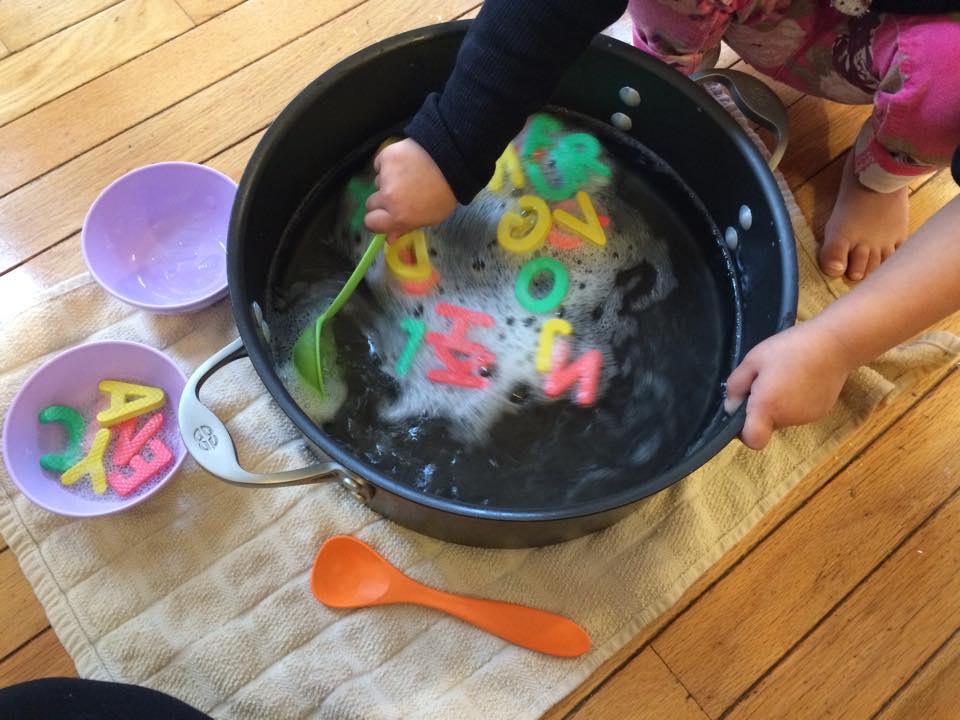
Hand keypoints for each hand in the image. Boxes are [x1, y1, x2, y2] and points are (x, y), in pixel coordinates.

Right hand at [365, 139, 456, 236]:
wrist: (452, 161)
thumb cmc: (444, 194)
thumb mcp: (430, 218)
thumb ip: (406, 227)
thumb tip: (389, 238)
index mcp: (399, 217)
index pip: (370, 223)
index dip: (377, 220)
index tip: (384, 216)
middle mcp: (388, 198)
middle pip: (371, 203)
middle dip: (382, 201)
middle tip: (398, 195)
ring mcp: (385, 176)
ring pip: (377, 182)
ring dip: (387, 182)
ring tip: (407, 176)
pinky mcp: (385, 157)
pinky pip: (380, 164)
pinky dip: (388, 164)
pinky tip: (404, 162)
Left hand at [724, 322, 855, 449]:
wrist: (834, 344)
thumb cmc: (789, 349)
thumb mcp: (753, 360)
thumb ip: (736, 385)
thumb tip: (731, 406)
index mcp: (767, 407)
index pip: (753, 440)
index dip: (743, 433)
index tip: (742, 412)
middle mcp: (787, 419)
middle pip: (766, 425)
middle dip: (761, 410)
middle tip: (765, 381)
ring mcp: (806, 418)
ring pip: (783, 418)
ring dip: (779, 405)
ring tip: (785, 376)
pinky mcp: (820, 412)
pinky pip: (799, 412)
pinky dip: (795, 402)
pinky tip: (801, 379)